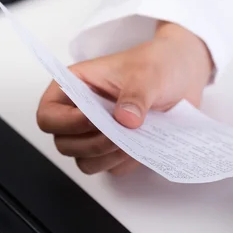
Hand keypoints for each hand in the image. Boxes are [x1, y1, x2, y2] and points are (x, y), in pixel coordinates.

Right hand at [36, 22, 212, 174]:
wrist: (184, 74)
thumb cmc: (157, 64)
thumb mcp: (148, 73)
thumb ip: (136, 95)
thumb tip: (125, 120)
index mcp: (75, 87)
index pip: (48, 116)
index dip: (66, 124)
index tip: (95, 120)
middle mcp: (81, 113)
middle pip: (65, 144)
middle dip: (93, 144)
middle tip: (121, 135)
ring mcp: (99, 134)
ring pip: (86, 161)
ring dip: (108, 158)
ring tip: (134, 141)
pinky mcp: (118, 148)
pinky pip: (113, 168)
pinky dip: (126, 162)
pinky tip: (144, 146)